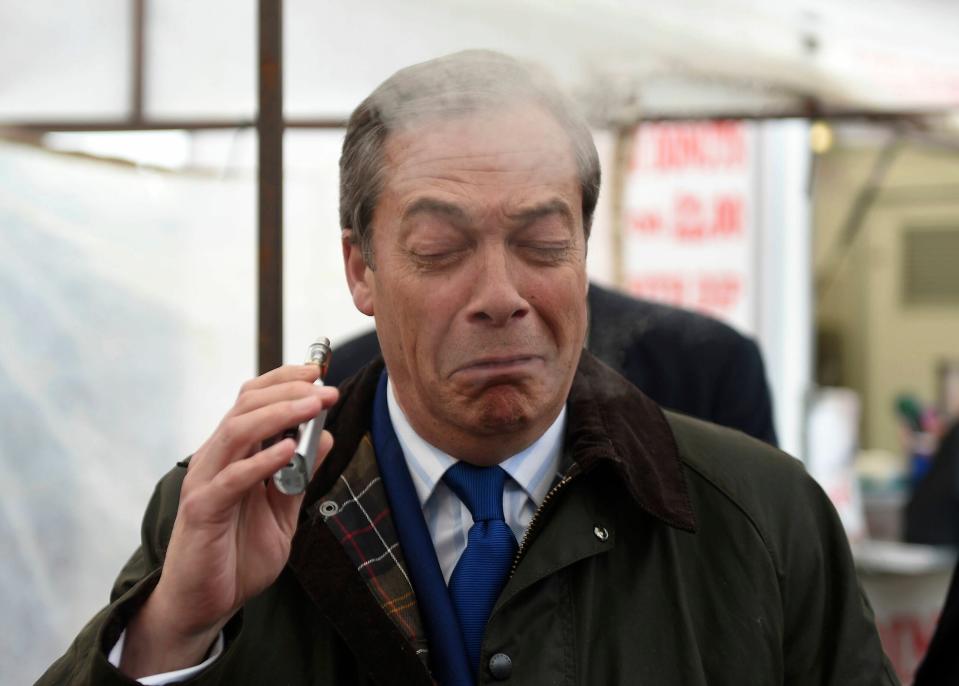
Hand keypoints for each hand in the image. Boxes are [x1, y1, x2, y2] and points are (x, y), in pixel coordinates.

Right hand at [120, 365, 338, 676]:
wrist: (205, 604)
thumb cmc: (238, 556)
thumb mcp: (282, 512)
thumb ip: (300, 476)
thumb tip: (325, 437)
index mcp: (233, 454)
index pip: (252, 400)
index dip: (283, 380)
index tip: (319, 372)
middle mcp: (216, 459)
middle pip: (246, 406)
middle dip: (289, 392)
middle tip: (325, 389)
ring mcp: (205, 482)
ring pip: (236, 431)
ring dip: (279, 415)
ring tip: (312, 406)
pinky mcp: (201, 510)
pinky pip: (230, 479)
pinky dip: (260, 461)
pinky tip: (288, 450)